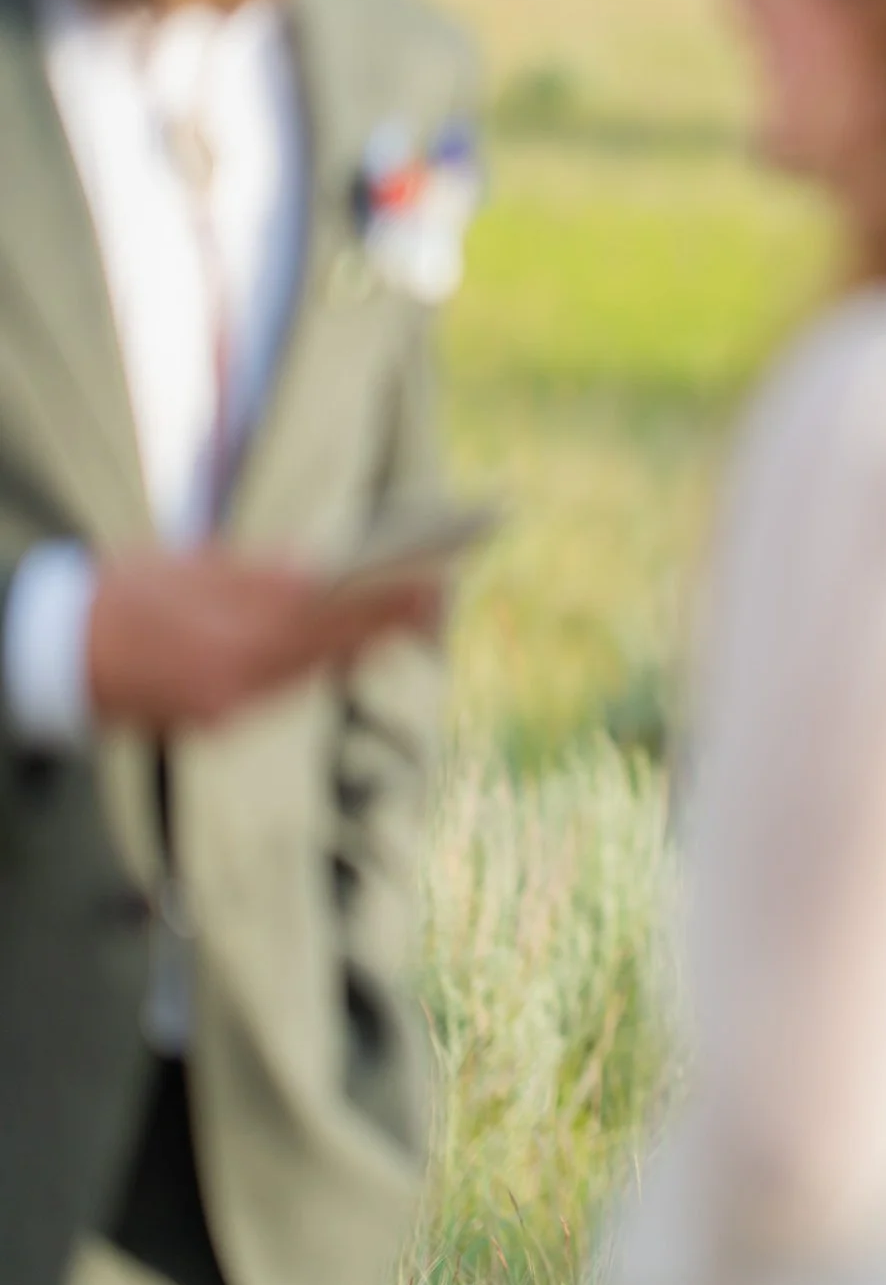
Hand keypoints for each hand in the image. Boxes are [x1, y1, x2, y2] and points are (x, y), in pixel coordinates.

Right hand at [88, 551, 440, 729]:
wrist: (48, 651)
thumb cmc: (120, 592)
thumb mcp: (191, 563)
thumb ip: (262, 571)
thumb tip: (326, 570)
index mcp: (234, 620)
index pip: (334, 608)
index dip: (388, 598)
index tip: (432, 578)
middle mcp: (239, 669)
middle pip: (334, 645)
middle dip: (387, 622)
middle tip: (438, 595)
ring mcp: (229, 702)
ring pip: (312, 671)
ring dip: (358, 644)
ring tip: (405, 618)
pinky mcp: (215, 721)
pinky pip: (279, 691)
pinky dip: (310, 666)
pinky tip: (344, 647)